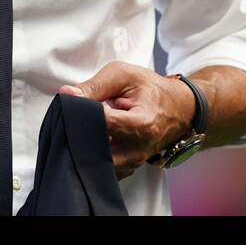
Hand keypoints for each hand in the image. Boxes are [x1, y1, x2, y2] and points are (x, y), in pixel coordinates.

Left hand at [59, 62, 196, 179]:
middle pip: (94, 148)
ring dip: (85, 144)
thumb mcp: (125, 75)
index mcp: (141, 124)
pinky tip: (93, 136)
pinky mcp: (127, 168)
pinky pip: (102, 166)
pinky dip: (93, 152)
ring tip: (87, 126)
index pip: (100, 123)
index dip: (82, 112)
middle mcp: (137, 150)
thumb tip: (67, 94)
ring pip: (96, 161)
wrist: (178, 108)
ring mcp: (132, 163)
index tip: (73, 103)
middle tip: (75, 117)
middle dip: (80, 133)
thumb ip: (95, 85)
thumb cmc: (151, 90)